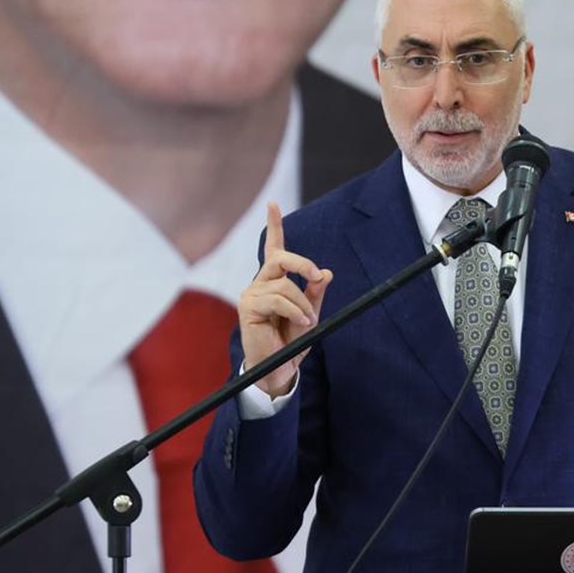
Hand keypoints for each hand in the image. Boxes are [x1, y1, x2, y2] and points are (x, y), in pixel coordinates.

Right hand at [238, 203, 332, 398]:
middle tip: (315, 275)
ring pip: (284, 285)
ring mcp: (251, 294)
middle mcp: (260, 283)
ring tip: (306, 322)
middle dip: (301, 263)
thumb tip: (326, 273)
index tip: (273, 204)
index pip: (273, 248)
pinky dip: (295, 311)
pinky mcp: (247, 307)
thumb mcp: (310, 315)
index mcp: (274, 281)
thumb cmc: (291, 341)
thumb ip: (315, 295)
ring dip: (303, 304)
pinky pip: (278, 299)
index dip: (274, 225)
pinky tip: (299, 323)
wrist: (279, 368)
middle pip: (280, 258)